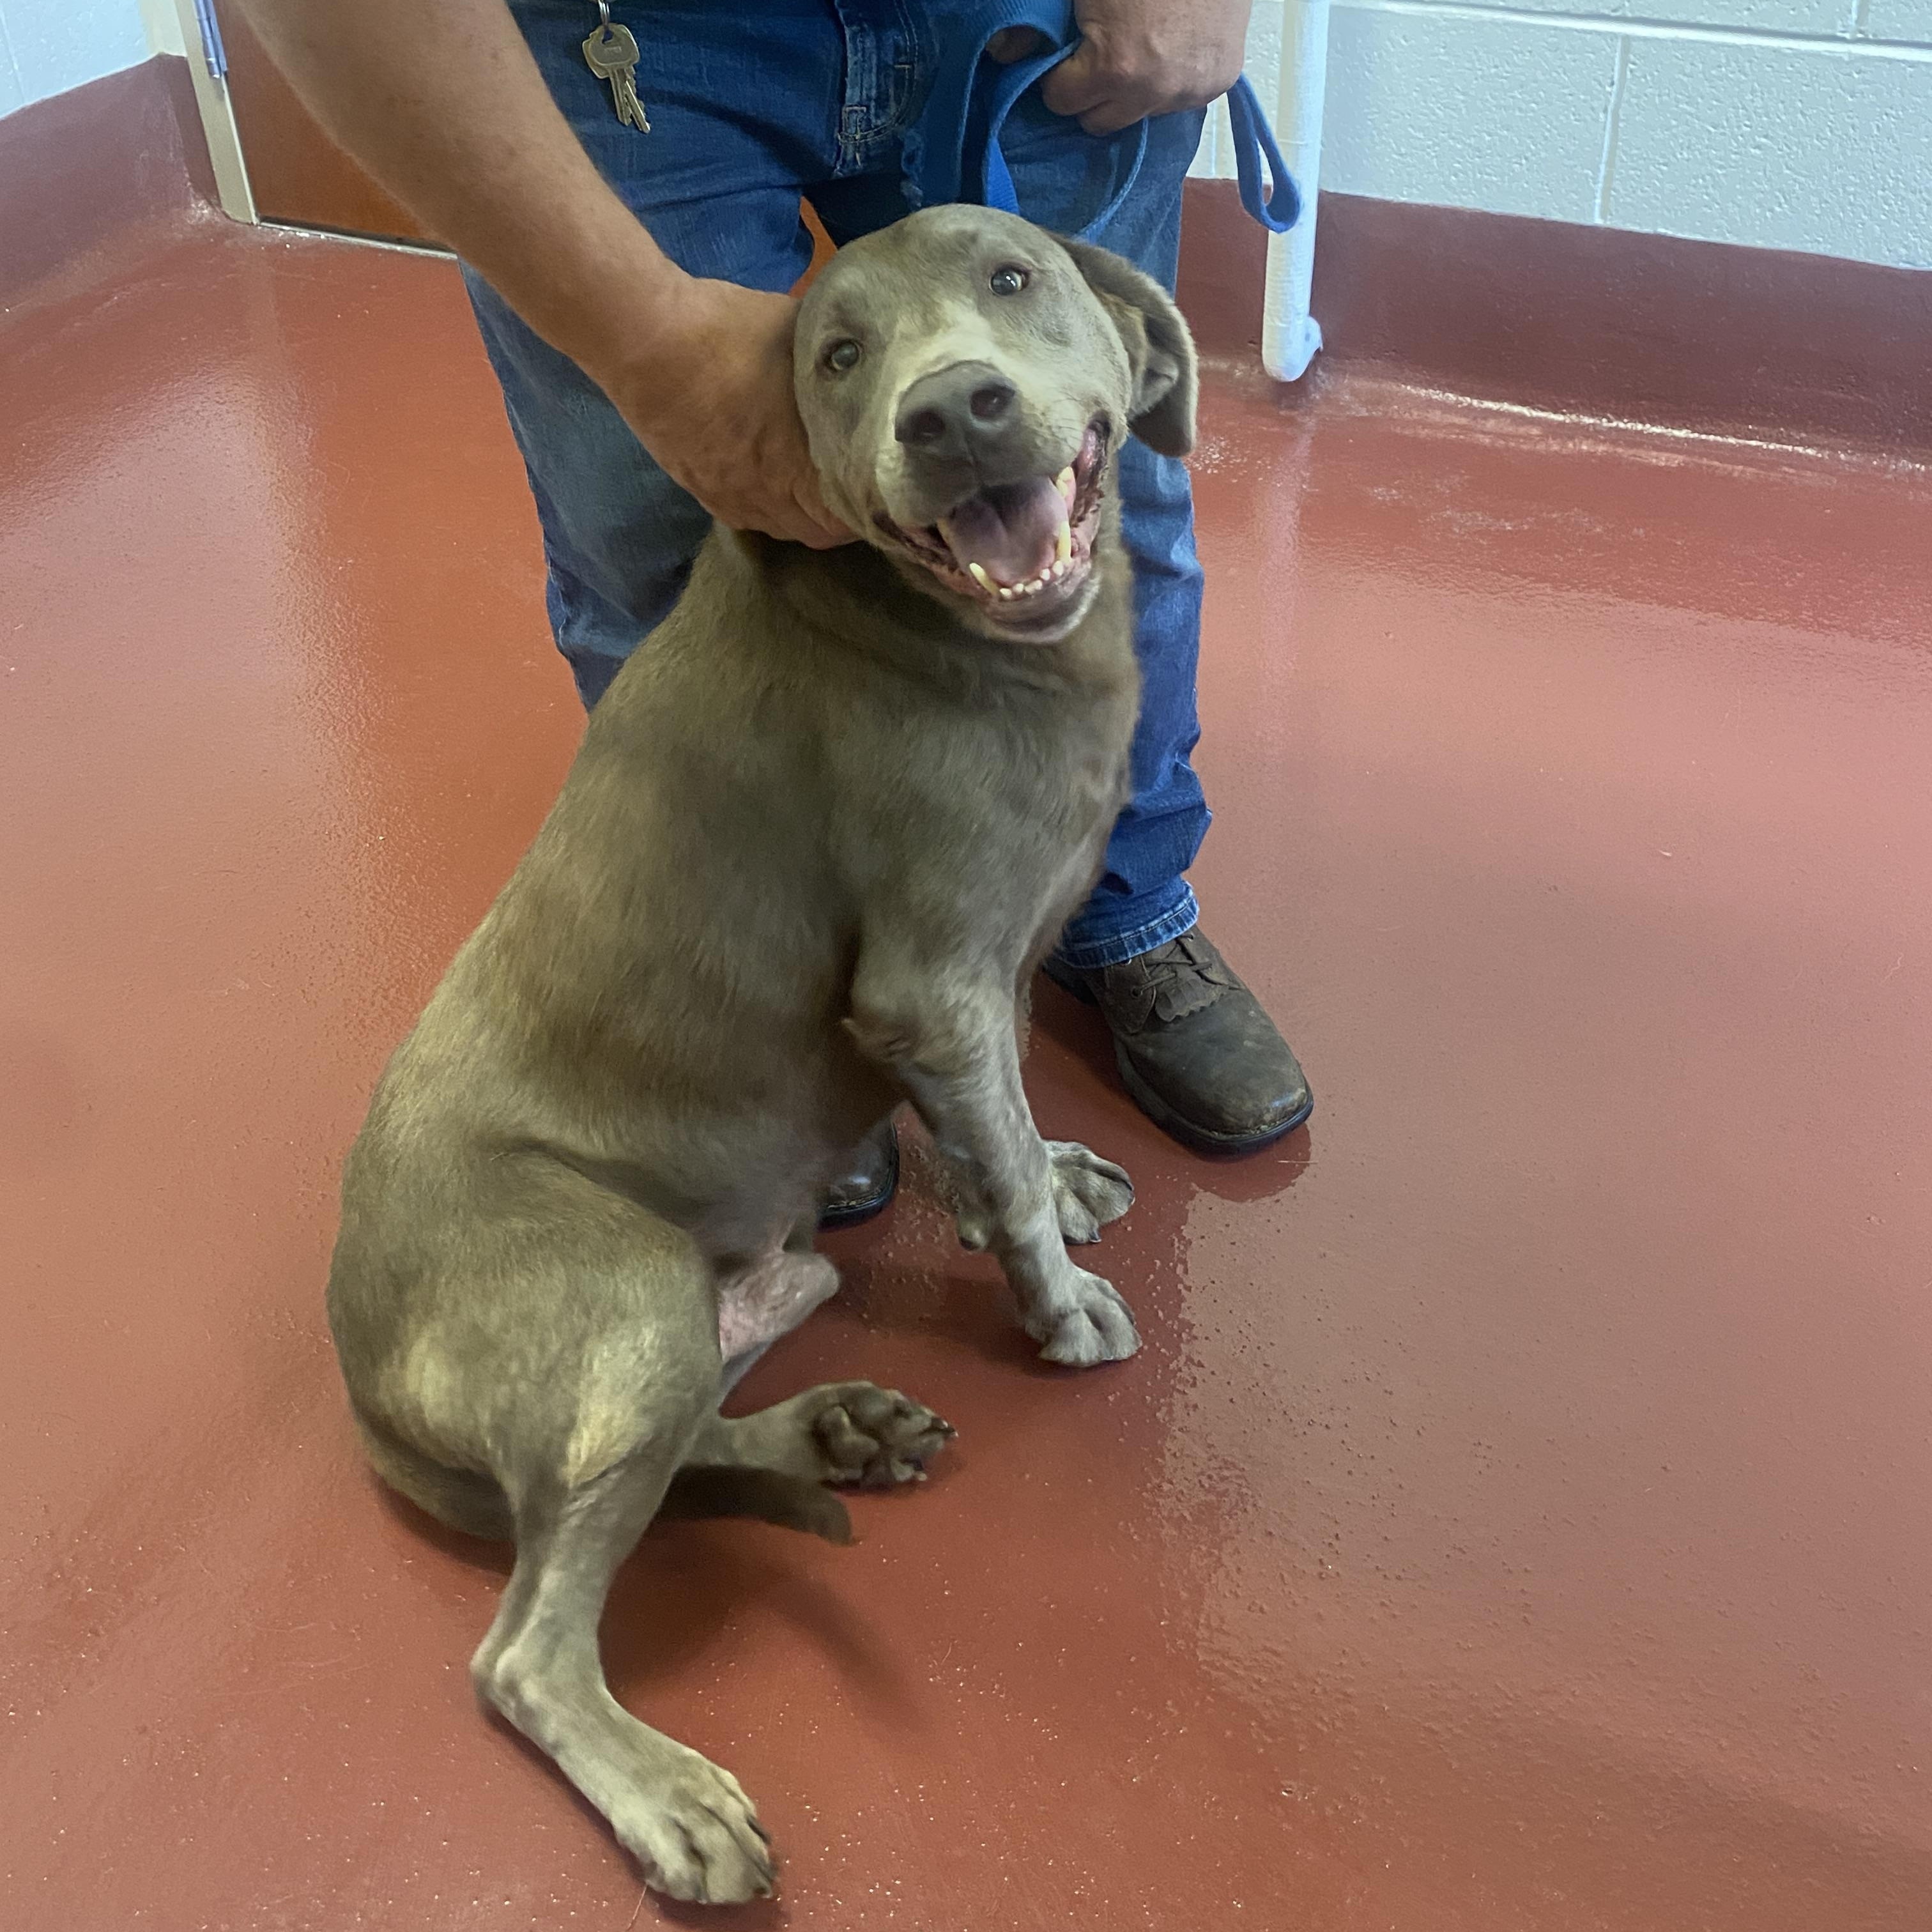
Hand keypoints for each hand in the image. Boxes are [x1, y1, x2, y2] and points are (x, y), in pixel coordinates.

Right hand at [601, 277, 850, 547]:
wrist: (644, 339)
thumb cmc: (728, 333)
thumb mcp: (799, 333)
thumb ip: (838, 357)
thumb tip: (870, 355)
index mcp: (796, 470)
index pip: (851, 518)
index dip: (875, 508)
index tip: (891, 488)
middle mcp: (765, 499)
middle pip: (820, 534)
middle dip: (845, 515)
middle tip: (860, 484)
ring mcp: (729, 499)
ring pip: (782, 528)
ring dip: (804, 512)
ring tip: (819, 480)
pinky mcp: (700, 490)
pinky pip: (747, 515)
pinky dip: (769, 503)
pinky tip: (774, 474)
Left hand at [1040, 0, 1253, 135]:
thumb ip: (1038, 24)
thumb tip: (1001, 53)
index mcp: (1115, 68)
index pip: (1062, 102)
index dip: (1057, 78)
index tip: (1063, 60)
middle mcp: (1152, 92)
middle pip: (1098, 122)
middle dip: (1089, 95)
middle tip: (1095, 58)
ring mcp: (1189, 91)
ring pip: (1139, 115)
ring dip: (1130, 93)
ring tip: (1136, 50)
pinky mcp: (1218, 82)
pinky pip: (1177, 100)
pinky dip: (1168, 81)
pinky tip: (1169, 48)